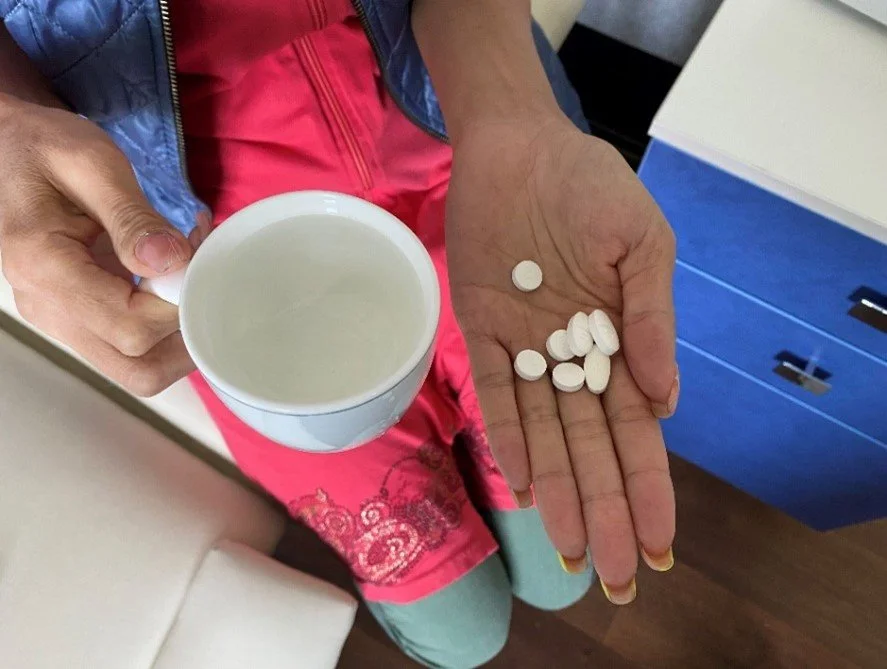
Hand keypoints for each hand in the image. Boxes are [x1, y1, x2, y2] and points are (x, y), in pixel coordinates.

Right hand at [0, 94, 204, 394]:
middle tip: (202, 283)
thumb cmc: (45, 148)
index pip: (131, 329)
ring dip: (179, 339)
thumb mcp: (91, 163)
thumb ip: (132, 217)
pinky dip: (163, 330)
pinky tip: (173, 285)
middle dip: (186, 335)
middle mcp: (46, 309)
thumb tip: (171, 262)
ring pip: (135, 370)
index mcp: (44, 269)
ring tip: (190, 282)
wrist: (8, 150)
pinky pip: (128, 349)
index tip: (197, 262)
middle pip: (136, 368)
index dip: (178, 307)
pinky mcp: (74, 320)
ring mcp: (59, 321)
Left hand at [448, 116, 677, 602]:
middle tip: (617, 574)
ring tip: (569, 549)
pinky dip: (507, 436)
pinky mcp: (481, 331)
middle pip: (590, 445)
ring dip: (557, 489)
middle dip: (604, 508)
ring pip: (544, 433)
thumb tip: (667, 403)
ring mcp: (526, 348)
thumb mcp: (643, 245)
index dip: (647, 486)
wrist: (520, 146)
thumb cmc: (590, 187)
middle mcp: (571, 356)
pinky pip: (495, 393)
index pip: (636, 430)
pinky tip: (521, 484)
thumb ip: (652, 322)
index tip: (659, 541)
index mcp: (620, 340)